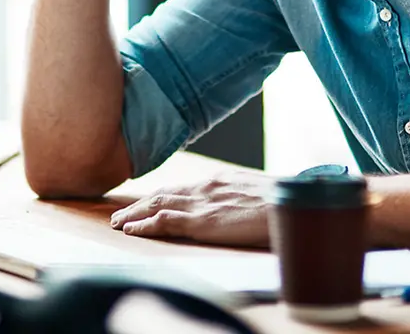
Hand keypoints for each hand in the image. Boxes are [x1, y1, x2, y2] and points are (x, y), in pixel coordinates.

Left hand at [108, 174, 272, 246]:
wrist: (292, 204)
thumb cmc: (283, 203)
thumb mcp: (257, 193)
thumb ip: (239, 197)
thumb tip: (237, 206)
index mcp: (219, 180)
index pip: (181, 187)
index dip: (159, 195)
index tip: (145, 202)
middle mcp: (205, 187)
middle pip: (164, 193)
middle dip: (139, 204)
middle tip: (120, 213)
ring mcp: (203, 203)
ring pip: (158, 204)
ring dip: (134, 214)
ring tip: (117, 223)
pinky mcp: (203, 221)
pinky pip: (165, 222)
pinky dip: (145, 225)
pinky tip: (131, 230)